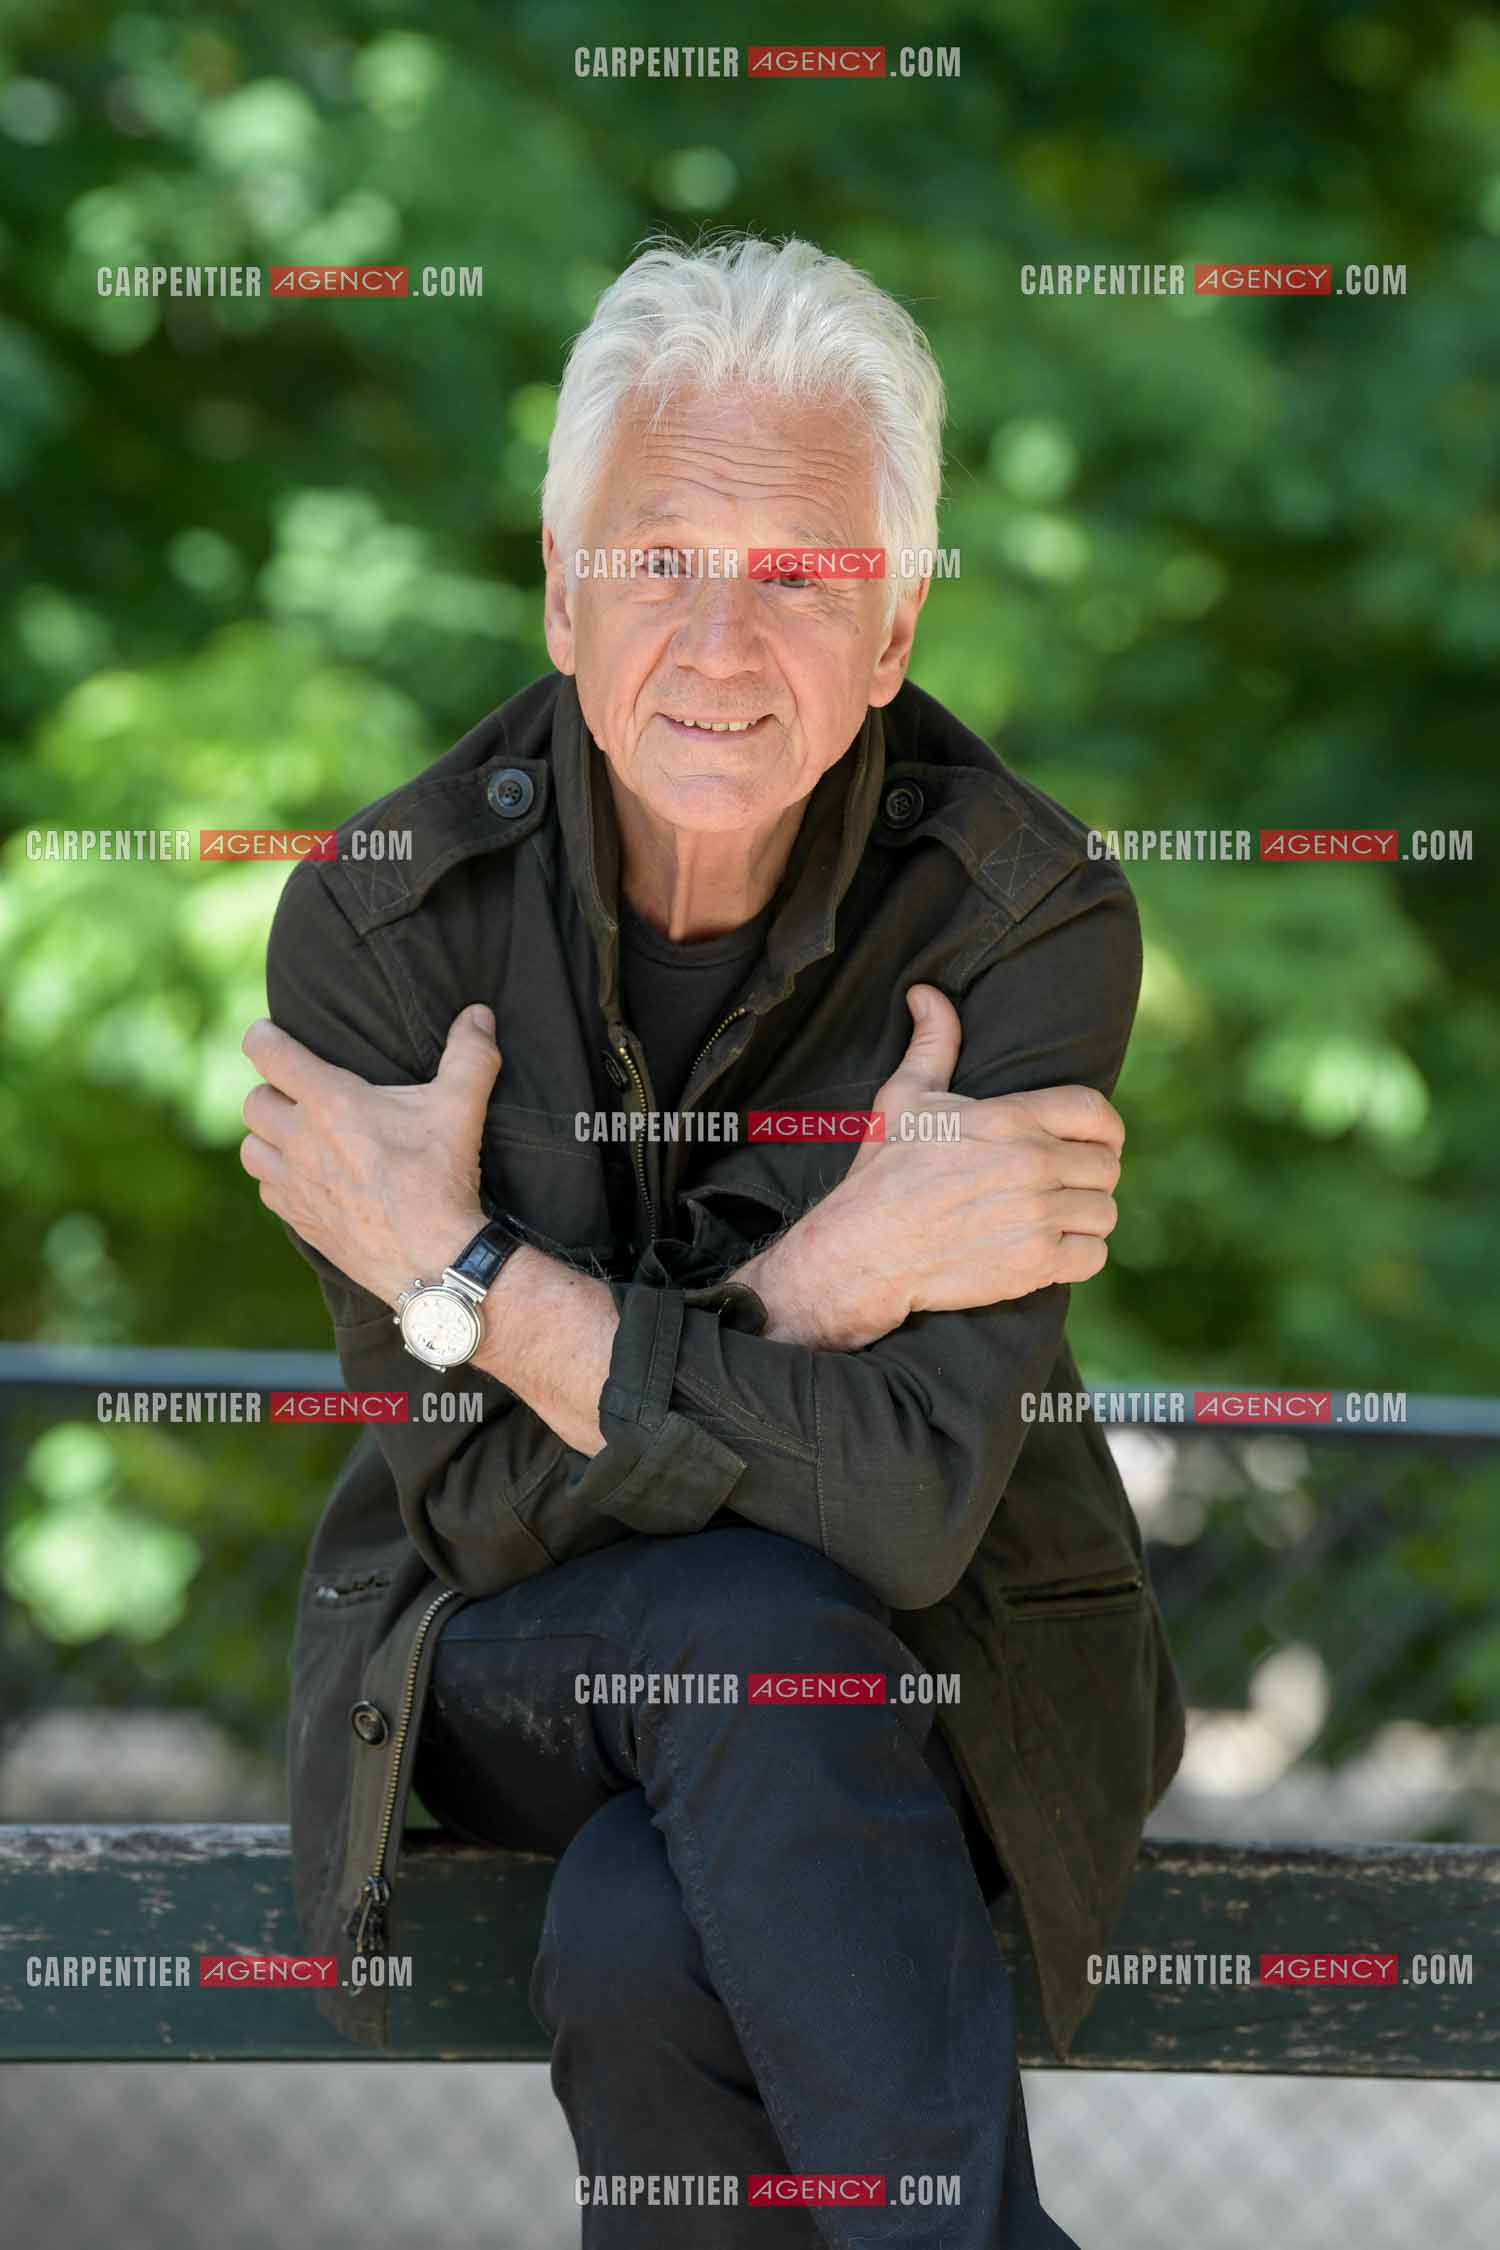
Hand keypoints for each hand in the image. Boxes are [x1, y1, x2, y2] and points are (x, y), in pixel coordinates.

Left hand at [239, 1005, 498, 1307]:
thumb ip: (470, 1053)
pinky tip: (305, 1178)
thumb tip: (478, 1014)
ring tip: (296, 1136)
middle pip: (253, 1101)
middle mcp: (299, 1139)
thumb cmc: (440, 1176)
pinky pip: (267, 1189)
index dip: (261, 1037)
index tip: (267, 1034)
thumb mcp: (461, 1106)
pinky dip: (278, 1179)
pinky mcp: (297, 1218)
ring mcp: (293, 1183)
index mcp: (328, 1101)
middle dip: (273, 1091)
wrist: (430, 1258)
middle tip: (300, 1093)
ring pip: (249, 1148)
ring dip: (267, 1137)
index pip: (268, 1053)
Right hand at [737, 984, 1122, 1347]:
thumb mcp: (904, 1099)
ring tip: (1056, 1221)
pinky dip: (1079, 1257)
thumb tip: (927, 993)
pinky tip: (1051, 1251)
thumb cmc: (882, 1174)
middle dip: (1089, 1178)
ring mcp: (1036, 1216)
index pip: (1095, 1112)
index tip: (1094, 1143)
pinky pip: (1094, 1257)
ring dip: (1084, 1219)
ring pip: (1103, 1213)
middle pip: (1106, 1166)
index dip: (1105, 1129)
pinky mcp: (1035, 1265)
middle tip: (1063, 1188)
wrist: (862, 1252)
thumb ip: (933, 1044)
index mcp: (1009, 1119)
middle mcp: (1030, 1164)